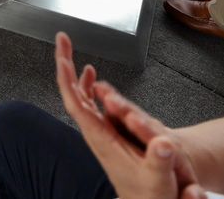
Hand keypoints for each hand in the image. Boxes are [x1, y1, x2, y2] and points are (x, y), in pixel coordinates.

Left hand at [54, 33, 204, 198]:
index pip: (76, 105)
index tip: (62, 58)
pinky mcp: (106, 133)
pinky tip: (92, 78)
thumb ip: (159, 160)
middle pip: (72, 95)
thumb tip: (162, 142)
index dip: (68, 80)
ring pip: (79, 98)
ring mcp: (99, 133)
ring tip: (70, 52)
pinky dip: (88, 87)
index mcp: (102, 140)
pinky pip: (90, 104)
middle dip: (65, 66)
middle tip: (62, 41)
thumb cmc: (150, 193)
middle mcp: (95, 134)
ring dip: (73, 74)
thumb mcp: (158, 180)